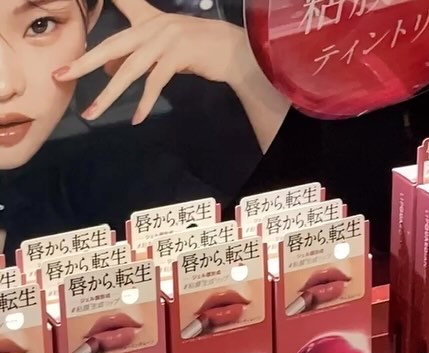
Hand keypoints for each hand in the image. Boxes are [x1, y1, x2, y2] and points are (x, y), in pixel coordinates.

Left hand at [54, 0, 256, 124]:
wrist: (232, 50)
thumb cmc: (199, 50)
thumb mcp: (164, 49)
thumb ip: (138, 55)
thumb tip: (109, 69)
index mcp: (146, 23)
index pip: (112, 34)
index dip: (89, 45)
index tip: (65, 60)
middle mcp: (152, 28)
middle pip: (111, 47)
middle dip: (84, 63)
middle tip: (62, 76)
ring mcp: (165, 40)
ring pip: (130, 69)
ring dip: (110, 94)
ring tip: (93, 112)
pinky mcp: (178, 55)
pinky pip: (155, 82)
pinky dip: (145, 101)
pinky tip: (137, 118)